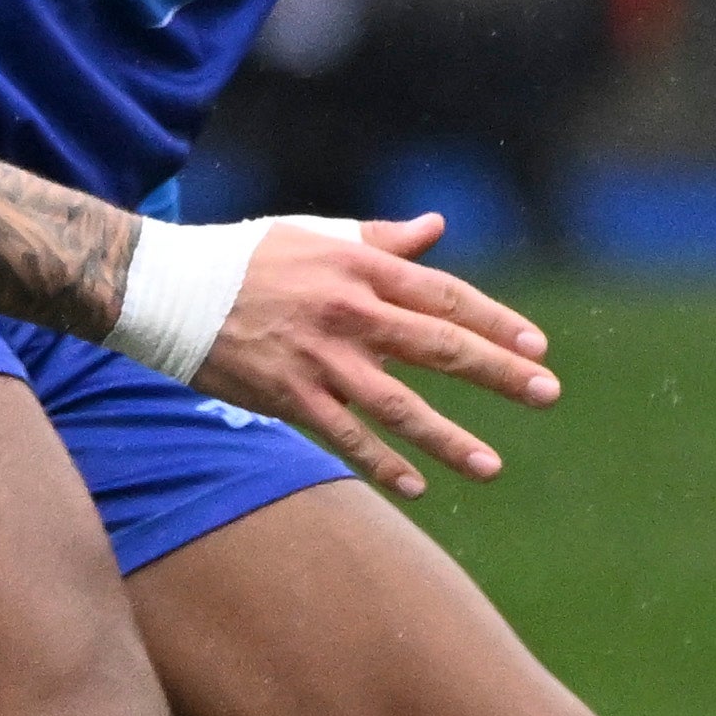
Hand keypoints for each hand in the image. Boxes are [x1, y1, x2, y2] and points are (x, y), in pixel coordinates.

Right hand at [191, 216, 562, 500]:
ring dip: (450, 439)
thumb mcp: (315, 235)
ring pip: (400, 405)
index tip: (536, 348)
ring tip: (492, 466)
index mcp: (359, 268)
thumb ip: (379, 239)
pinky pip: (346, 437)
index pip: (445, 296)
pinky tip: (417, 487)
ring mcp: (320, 359)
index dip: (496, 322)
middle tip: (547, 394)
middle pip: (440, 347)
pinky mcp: (290, 396)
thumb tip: (436, 227)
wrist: (168, 288)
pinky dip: (383, 464)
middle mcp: (348, 312)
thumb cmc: (246, 258)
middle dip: (499, 373)